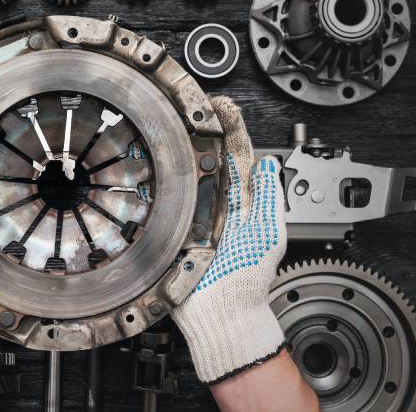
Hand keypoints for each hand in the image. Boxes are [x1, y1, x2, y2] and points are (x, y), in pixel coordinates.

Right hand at [172, 96, 286, 383]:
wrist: (221, 313)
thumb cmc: (247, 280)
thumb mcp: (270, 235)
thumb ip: (271, 198)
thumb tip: (271, 165)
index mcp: (240, 202)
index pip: (235, 155)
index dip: (229, 128)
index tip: (220, 105)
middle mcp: (214, 204)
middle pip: (204, 158)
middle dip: (197, 129)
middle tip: (187, 103)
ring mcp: (189, 215)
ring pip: (180, 175)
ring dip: (172, 149)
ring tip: (165, 123)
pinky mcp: (169, 229)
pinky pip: (158, 200)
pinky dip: (151, 181)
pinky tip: (144, 163)